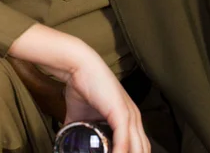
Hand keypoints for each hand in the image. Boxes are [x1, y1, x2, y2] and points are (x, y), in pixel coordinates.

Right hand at [9, 24, 149, 152]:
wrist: (78, 66)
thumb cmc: (81, 86)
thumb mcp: (81, 115)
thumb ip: (78, 130)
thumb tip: (68, 143)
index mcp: (128, 119)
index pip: (138, 147)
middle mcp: (134, 118)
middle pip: (141, 150)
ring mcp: (130, 115)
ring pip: (137, 149)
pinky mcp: (122, 112)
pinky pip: (125, 140)